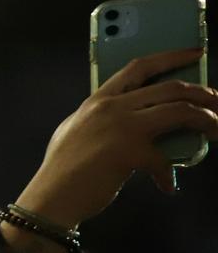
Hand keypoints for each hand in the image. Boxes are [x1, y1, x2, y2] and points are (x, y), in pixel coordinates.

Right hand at [6, 47, 216, 252]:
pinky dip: (168, 175)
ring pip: (180, 111)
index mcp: (97, 100)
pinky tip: (167, 185)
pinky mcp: (129, 152)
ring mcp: (120, 127)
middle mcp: (111, 107)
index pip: (140, 66)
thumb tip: (137, 122)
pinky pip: (164, 160)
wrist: (50, 199)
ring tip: (217, 131)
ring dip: (207, 120)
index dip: (173, 56)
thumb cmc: (63, 171)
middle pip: (171, 88)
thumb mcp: (77, 132)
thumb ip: (103, 120)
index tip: (197, 53)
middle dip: (205, 94)